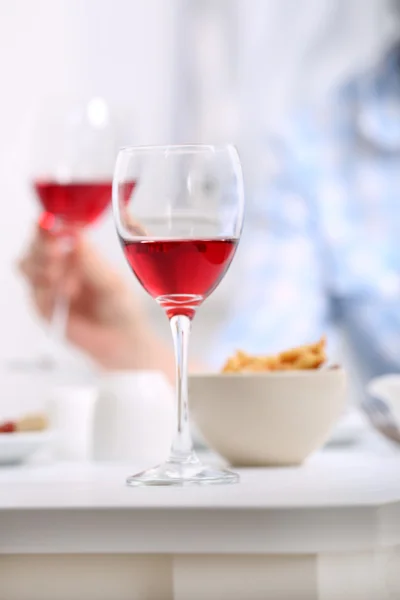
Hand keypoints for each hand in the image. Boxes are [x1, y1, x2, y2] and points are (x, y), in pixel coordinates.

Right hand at [18, 226, 173, 373]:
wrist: (118, 338)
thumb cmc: (119, 305)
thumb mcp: (111, 281)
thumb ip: (92, 261)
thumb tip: (76, 235)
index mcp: (77, 249)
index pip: (56, 227)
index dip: (50, 223)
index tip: (52, 223)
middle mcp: (58, 262)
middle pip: (34, 242)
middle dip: (40, 243)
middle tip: (56, 251)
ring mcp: (47, 283)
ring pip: (26, 262)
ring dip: (40, 266)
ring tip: (60, 276)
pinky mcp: (42, 305)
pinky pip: (35, 292)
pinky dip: (46, 291)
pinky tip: (64, 294)